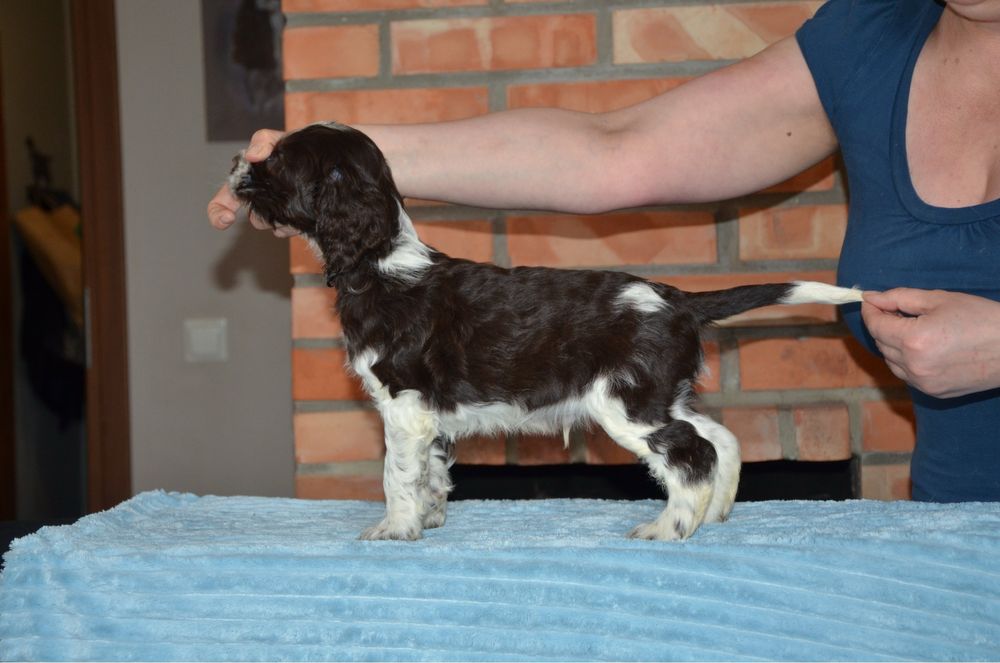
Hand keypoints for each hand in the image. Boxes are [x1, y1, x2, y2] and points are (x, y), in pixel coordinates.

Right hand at [206, 129, 298, 236]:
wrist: (324, 153)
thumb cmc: (293, 144)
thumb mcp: (275, 138)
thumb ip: (262, 141)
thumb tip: (252, 156)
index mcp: (247, 182)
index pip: (223, 202)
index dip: (218, 213)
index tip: (228, 218)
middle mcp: (261, 199)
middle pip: (254, 219)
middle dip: (262, 217)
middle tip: (276, 204)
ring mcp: (279, 210)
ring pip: (272, 225)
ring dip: (279, 221)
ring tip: (293, 209)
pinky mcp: (297, 219)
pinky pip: (290, 230)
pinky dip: (292, 228)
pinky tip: (300, 219)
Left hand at [862, 288, 999, 398]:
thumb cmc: (982, 318)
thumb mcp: (939, 299)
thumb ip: (899, 298)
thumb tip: (871, 297)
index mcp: (914, 340)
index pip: (876, 325)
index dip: (871, 311)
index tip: (871, 301)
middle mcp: (914, 365)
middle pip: (881, 343)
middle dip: (883, 325)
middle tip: (896, 310)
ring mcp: (923, 382)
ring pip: (891, 361)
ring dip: (893, 344)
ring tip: (913, 328)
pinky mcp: (934, 392)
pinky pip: (907, 374)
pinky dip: (906, 361)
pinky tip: (924, 347)